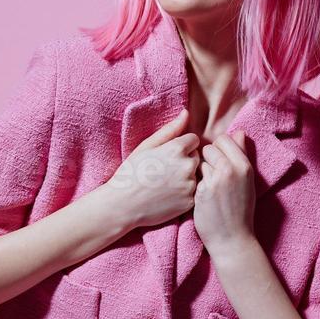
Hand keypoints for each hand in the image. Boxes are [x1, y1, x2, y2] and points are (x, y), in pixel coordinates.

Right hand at [100, 108, 199, 231]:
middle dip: (185, 161)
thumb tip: (186, 113)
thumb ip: (170, 129)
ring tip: (166, 184)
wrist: (122, 205)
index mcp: (177, 149)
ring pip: (196, 175)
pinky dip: (185, 193)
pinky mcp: (190, 202)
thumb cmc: (131, 173)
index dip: (181, 147)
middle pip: (196, 157)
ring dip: (187, 177)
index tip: (168, 156)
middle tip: (164, 171)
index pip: (193, 140)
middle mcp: (187, 166)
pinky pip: (195, 192)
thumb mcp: (147, 146)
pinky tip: (169, 195)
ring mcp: (190, 186)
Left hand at [192, 130, 256, 261]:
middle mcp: (230, 170)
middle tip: (214, 177)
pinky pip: (194, 178)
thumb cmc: (240, 209)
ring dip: (201, 172)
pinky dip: (196, 185)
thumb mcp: (247, 180)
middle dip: (208, 159)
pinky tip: (204, 198)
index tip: (220, 162)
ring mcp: (215, 180)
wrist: (232, 238)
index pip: (224, 139)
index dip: (219, 149)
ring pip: (199, 163)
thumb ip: (241, 155)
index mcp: (244, 165)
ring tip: (210, 189)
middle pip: (208, 148)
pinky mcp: (201, 191)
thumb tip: (239, 132)